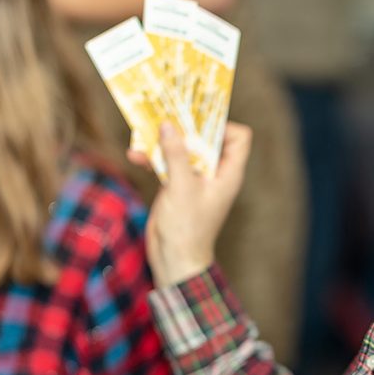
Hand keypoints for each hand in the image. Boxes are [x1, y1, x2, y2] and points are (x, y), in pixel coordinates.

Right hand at [129, 122, 252, 287]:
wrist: (174, 260)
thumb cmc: (187, 228)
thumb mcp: (181, 187)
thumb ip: (177, 155)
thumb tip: (169, 125)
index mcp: (227, 173)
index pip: (239, 138)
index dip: (222, 125)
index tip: (197, 121)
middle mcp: (214, 173)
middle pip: (206, 139)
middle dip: (186, 127)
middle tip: (166, 114)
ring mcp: (195, 179)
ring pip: (183, 150)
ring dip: (164, 142)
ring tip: (144, 133)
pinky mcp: (177, 187)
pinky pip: (167, 164)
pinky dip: (153, 159)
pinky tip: (134, 156)